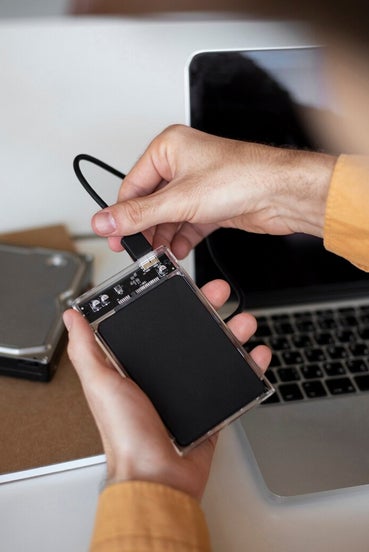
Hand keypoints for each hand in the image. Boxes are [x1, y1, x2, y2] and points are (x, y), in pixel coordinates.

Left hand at [63, 279, 270, 499]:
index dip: (171, 302)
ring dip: (232, 332)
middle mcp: (163, 375)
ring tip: (243, 322)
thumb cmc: (126, 435)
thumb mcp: (101, 385)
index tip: (181, 285)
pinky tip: (257, 354)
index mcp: (137, 366)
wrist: (158, 477)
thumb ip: (87, 349)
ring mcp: (189, 390)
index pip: (157, 325)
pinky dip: (249, 365)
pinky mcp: (210, 407)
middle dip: (208, 308)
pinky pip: (233, 380)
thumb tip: (72, 317)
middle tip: (219, 293)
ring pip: (216, 351)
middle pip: (191, 332)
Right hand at [91, 125, 335, 258]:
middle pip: (150, 202)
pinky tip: (176, 250)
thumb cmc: (242, 177)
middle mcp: (182, 164)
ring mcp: (197, 185)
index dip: (122, 214)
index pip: (132, 185)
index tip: (114, 235)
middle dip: (146, 228)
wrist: (282, 194)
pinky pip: (186, 223)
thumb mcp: (179, 199)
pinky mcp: (211, 204)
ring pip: (168, 215)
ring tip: (158, 254)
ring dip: (163, 236)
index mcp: (168, 148)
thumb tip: (105, 220)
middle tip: (137, 250)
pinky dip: (181, 238)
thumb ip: (138, 214)